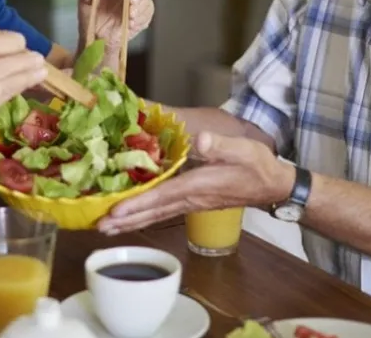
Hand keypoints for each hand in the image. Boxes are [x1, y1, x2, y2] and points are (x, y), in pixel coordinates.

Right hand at [0, 31, 47, 143]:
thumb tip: (4, 45)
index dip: (11, 41)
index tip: (21, 41)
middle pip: (3, 65)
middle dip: (25, 60)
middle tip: (38, 57)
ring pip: (8, 83)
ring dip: (28, 76)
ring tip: (41, 70)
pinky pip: (3, 98)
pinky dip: (18, 89)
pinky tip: (28, 84)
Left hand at [97, 132, 295, 234]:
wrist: (272, 186)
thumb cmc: (257, 165)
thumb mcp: (243, 149)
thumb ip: (221, 145)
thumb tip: (201, 140)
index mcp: (199, 185)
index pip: (163, 195)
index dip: (139, 203)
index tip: (116, 210)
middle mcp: (190, 198)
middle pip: (153, 211)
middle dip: (125, 220)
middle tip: (98, 226)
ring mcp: (190, 204)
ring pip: (155, 215)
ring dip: (130, 222)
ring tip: (105, 229)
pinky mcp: (191, 203)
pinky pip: (162, 213)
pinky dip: (143, 217)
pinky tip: (130, 219)